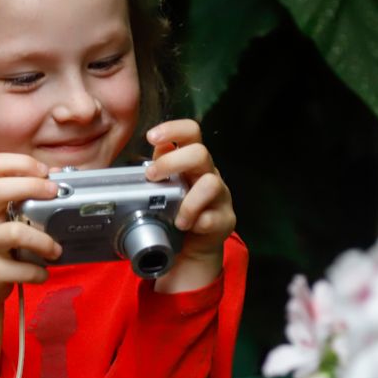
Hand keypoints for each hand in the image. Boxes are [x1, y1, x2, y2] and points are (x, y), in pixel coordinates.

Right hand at [0, 154, 61, 377]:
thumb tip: (60, 179)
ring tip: (56, 250)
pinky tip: (42, 272)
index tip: (45, 172)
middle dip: (32, 187)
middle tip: (55, 195)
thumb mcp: (2, 218)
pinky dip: (38, 272)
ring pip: (15, 233)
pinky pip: (20, 269)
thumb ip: (24, 200)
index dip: (21, 163)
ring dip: (44, 241)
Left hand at [144, 120, 235, 290]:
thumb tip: (154, 149)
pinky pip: (213, 218)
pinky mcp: (225, 219)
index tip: (151, 136)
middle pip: (200, 153)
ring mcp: (220, 196)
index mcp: (191, 162)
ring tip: (175, 217)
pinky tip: (186, 229)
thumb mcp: (163, 188)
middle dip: (171, 163)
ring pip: (211, 183)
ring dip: (187, 201)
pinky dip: (196, 224)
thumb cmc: (174, 214)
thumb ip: (159, 168)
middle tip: (152, 177)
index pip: (191, 132)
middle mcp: (208, 174)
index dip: (173, 129)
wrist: (191, 249)